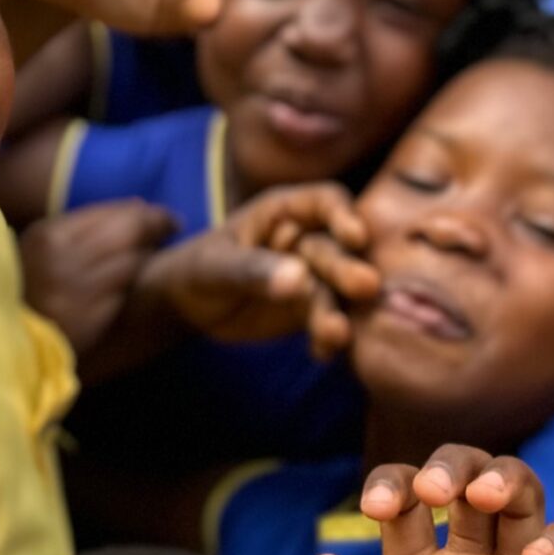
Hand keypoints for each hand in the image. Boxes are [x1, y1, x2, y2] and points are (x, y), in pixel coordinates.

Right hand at [19, 200, 178, 359]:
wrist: (13, 337)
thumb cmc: (30, 284)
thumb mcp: (42, 246)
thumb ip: (82, 227)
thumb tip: (137, 207)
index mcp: (49, 235)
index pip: (111, 212)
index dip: (144, 211)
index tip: (161, 213)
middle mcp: (63, 260)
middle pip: (127, 233)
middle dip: (157, 225)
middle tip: (174, 224)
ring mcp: (76, 292)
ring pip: (132, 263)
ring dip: (150, 255)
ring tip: (156, 251)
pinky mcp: (88, 320)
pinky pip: (125, 294)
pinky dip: (136, 284)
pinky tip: (141, 281)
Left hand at [146, 182, 378, 353]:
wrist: (188, 308)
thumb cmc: (198, 269)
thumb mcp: (216, 267)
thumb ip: (254, 270)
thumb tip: (299, 278)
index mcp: (283, 211)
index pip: (324, 201)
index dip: (344, 215)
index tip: (355, 237)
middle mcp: (306, 238)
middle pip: (336, 249)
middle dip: (348, 268)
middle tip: (366, 288)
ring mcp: (312, 275)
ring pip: (334, 290)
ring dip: (337, 311)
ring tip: (335, 335)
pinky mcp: (310, 309)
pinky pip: (325, 320)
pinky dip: (327, 338)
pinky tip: (321, 352)